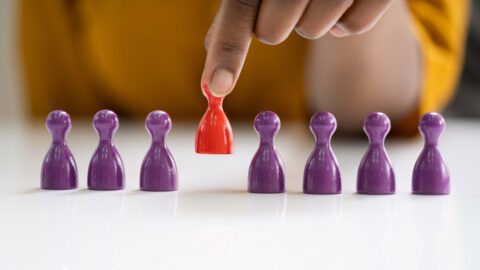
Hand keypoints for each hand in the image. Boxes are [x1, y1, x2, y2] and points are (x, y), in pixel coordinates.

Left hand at [202, 0, 392, 96]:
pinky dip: (347, 23)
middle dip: (276, 27)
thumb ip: (236, 17)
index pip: (239, 8)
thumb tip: (209, 66)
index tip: (217, 87)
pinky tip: (348, 0)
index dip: (227, 49)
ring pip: (313, 28)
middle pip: (272, 29)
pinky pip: (353, 26)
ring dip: (314, 22)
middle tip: (290, 5)